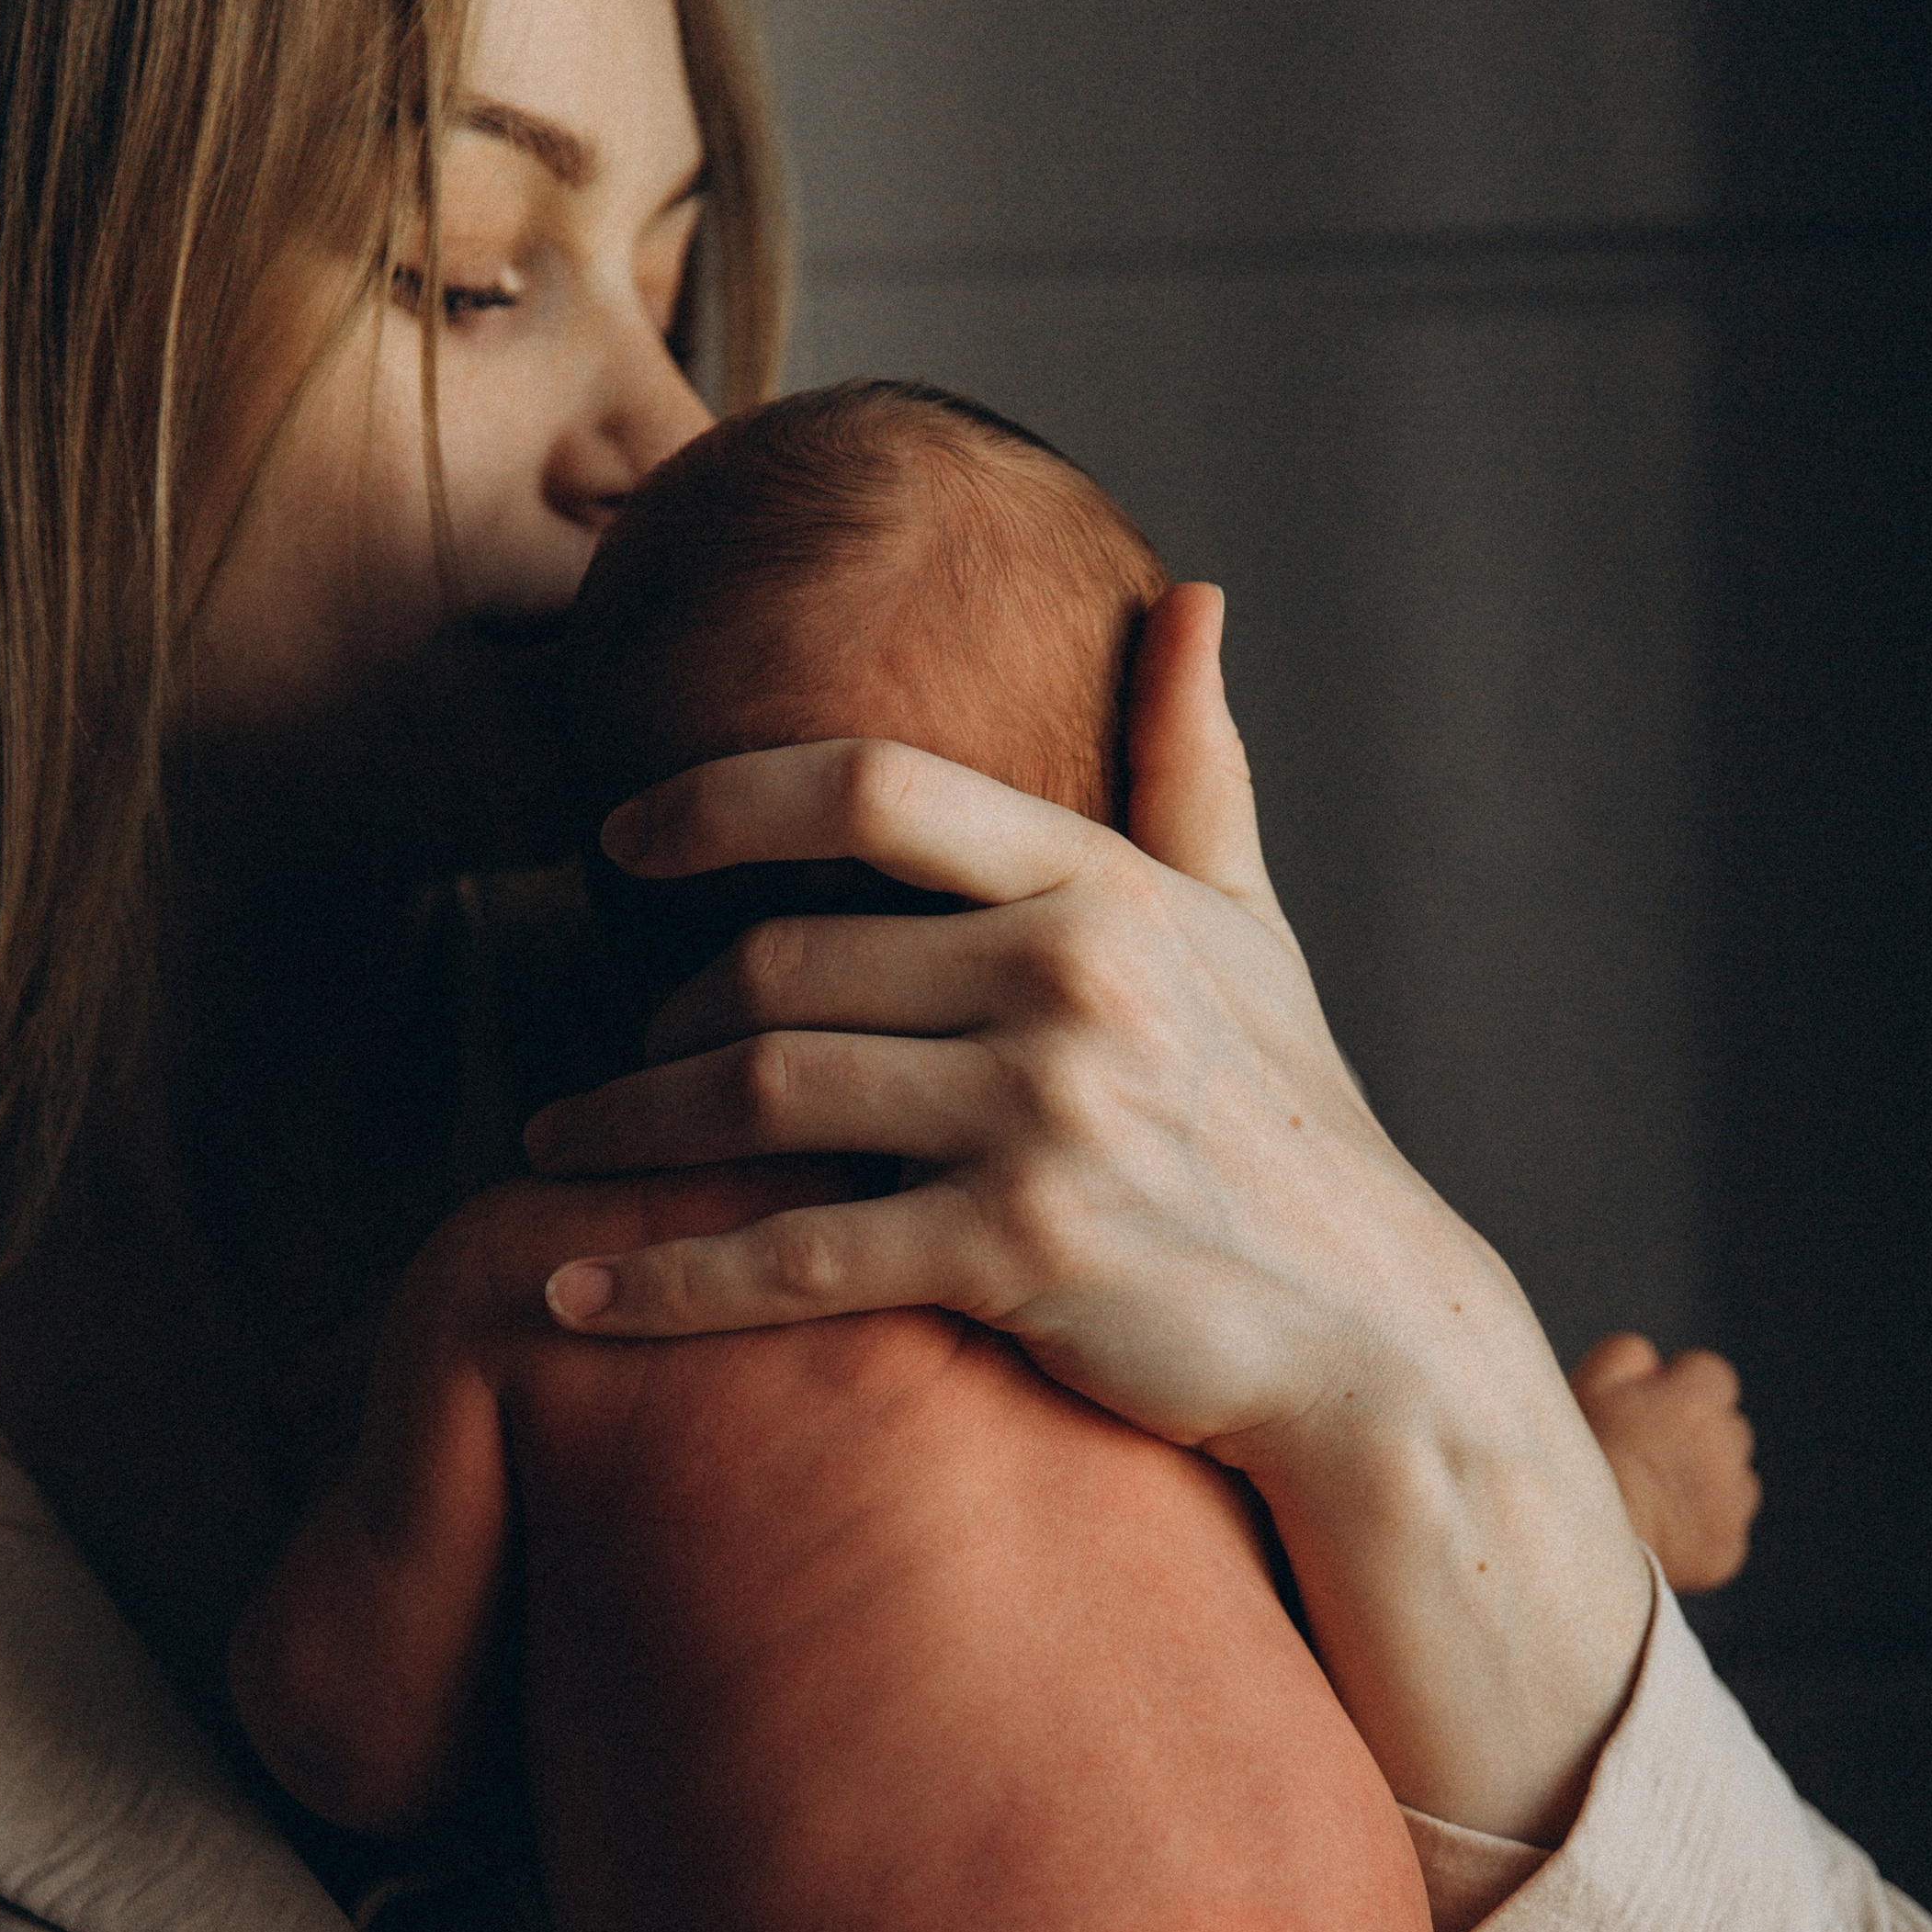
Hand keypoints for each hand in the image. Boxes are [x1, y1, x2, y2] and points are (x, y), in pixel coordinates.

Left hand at [527, 588, 1652, 1835]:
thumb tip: (1191, 601)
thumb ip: (1193, 770)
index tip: (622, 837)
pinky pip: (795, 1254)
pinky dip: (667, 1275)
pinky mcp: (1018, 1253)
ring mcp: (1042, 1117)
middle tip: (611, 1060)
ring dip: (631, 1125)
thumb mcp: (1252, 934)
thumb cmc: (1290, 1127)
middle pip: (779, 962)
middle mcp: (1067, 984)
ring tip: (562, 1147)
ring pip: (763, 1093)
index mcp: (1101, 890)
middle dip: (663, 1015)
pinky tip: (574, 1289)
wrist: (1369, 1330)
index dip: (719, 799)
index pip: (866, 789)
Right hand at [1571, 1335, 1760, 1596]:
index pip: (1709, 1374)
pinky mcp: (1726, 1551)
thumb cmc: (1570, 1460)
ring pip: (1732, 1483)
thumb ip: (1628, 1355)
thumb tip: (1652, 1360)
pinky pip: (1724, 1534)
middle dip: (1697, 1437)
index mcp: (1697, 1401)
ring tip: (1652, 1500)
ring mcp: (1731, 1504)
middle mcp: (1727, 1448)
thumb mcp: (1585, 1383)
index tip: (1649, 1406)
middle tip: (1645, 1457)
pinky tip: (1660, 1537)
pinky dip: (1700, 1535)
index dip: (1678, 1387)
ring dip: (1705, 1486)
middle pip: (1726, 1429)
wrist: (1570, 1543)